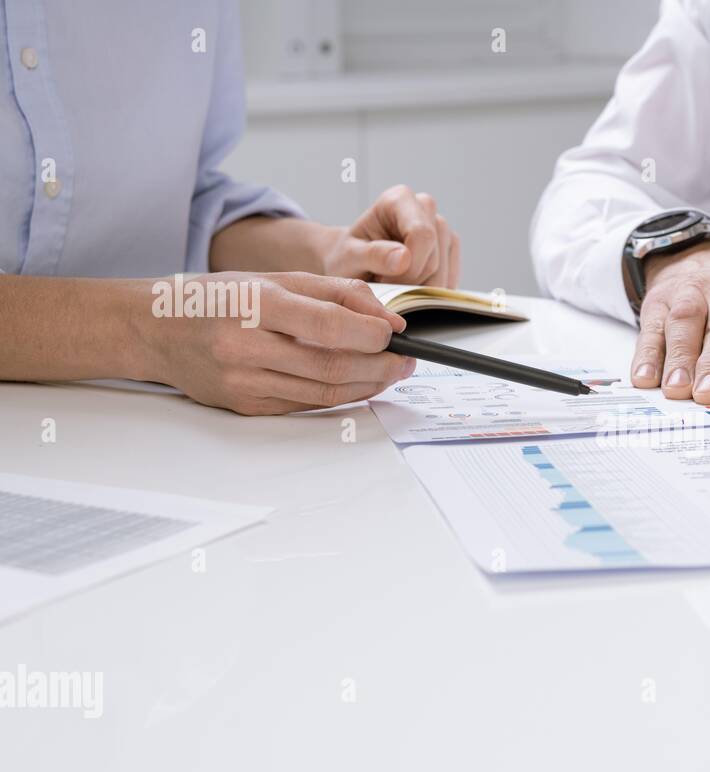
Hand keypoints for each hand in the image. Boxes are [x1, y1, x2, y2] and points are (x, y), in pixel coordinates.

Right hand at [141, 272, 415, 414]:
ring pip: (324, 392)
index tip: (396, 334)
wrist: (154, 329)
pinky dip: (340, 395)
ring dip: (368, 385)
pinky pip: (306, 404)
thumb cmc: (218, 298)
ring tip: (390, 372)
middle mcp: (246, 344)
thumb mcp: (275, 278)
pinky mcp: (246, 405)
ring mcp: (244, 381)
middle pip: (330, 365)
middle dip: (380, 366)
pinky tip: (358, 384)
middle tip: (405, 361)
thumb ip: (336, 293)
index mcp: (255, 303)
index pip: (326, 325)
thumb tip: (388, 320)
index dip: (370, 335)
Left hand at [320, 185, 460, 286]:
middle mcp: (425, 208)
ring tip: (395, 284)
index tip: (385, 280)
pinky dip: (430, 293)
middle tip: (385, 284)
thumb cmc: (349, 255)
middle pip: (434, 257)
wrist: (355, 262)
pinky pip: (450, 280)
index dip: (409, 266)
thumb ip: (374, 255)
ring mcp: (442, 228)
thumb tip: (405, 259)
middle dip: (411, 282)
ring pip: (444, 273)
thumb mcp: (350, 257)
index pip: (422, 234)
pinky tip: (410, 288)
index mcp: (399, 199)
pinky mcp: (450, 249)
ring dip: (420, 290)